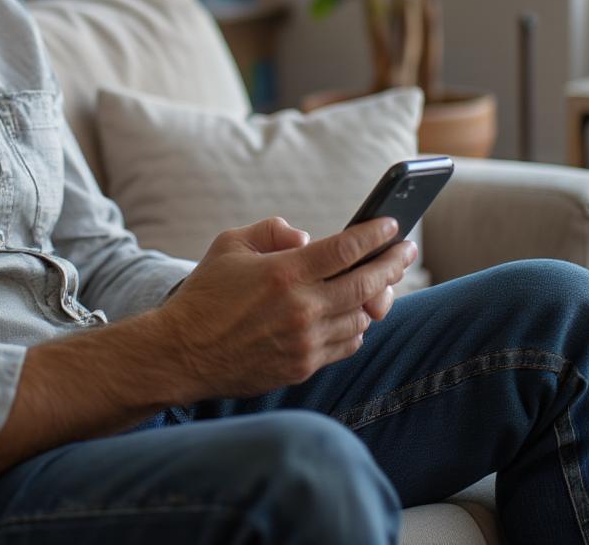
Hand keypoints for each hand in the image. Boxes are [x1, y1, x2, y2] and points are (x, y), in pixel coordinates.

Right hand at [157, 216, 415, 400]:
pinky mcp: (304, 365)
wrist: (183, 352)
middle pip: (367, 283)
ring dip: (375, 298)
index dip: (374, 234)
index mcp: (283, 273)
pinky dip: (356, 327)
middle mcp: (301, 307)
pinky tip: (353, 315)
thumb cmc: (205, 293)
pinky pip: (347, 345)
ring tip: (379, 283)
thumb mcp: (229, 244)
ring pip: (362, 317)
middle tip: (405, 251)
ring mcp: (306, 341)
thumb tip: (305, 238)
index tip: (391, 224)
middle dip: (393, 264)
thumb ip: (271, 231)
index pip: (345, 249)